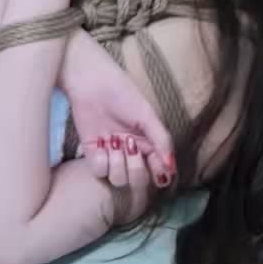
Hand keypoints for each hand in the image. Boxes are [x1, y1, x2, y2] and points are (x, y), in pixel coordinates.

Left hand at [60, 40, 174, 187]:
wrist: (91, 83)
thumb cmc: (122, 93)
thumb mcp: (147, 115)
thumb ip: (161, 140)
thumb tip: (171, 168)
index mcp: (148, 142)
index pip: (158, 170)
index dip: (159, 174)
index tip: (159, 172)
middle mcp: (131, 152)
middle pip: (138, 180)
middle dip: (137, 169)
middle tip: (131, 146)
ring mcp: (112, 154)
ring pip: (119, 180)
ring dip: (118, 164)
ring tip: (114, 142)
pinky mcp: (92, 153)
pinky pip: (99, 172)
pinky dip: (101, 162)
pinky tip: (101, 144)